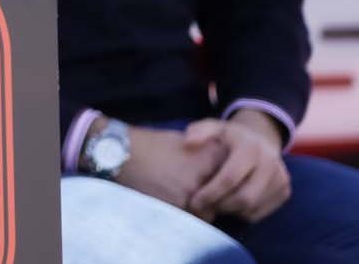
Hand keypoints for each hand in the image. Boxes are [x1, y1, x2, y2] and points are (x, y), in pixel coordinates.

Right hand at [113, 122, 228, 219]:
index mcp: (211, 154)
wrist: (124, 153)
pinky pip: (194, 217)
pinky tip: (177, 202)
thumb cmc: (153, 144)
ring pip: (211, 210)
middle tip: (204, 193)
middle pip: (226, 196)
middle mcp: (206, 173)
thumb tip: (222, 167)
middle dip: (218, 197)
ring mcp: (193, 191)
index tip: (220, 180)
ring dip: (204, 208)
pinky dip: (189, 213)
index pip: (234, 176)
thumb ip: (207, 154)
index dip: (228, 180)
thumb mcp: (187, 141)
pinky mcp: (178, 204)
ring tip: (187, 198)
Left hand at [183, 112, 291, 221]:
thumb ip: (199, 131)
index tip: (194, 201)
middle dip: (220, 206)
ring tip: (213, 204)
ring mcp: (280, 178)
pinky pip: (260, 213)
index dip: (210, 193)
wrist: (261, 139)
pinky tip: (229, 204)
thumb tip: (188, 142)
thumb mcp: (214, 127)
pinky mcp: (284, 191)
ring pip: (252, 208)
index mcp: (250, 147)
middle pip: (244, 198)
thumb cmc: (230, 137)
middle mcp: (270, 163)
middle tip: (203, 208)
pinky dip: (242, 214)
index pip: (230, 178)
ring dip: (229, 211)